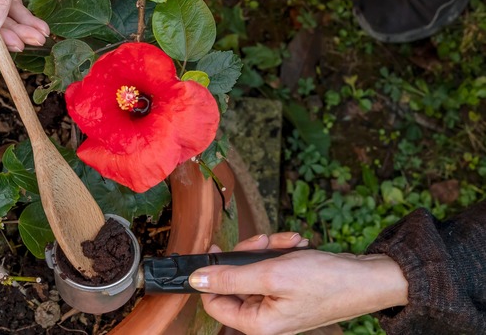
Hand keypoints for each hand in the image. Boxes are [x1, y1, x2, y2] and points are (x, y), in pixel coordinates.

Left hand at [191, 233, 408, 334]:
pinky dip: (280, 253)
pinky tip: (295, 245)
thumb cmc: (328, 281)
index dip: (212, 274)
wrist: (369, 278)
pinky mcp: (288, 291)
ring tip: (287, 243)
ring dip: (267, 250)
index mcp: (258, 324)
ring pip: (253, 269)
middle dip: (249, 254)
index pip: (214, 302)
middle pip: (235, 281)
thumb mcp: (272, 274)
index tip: (218, 248)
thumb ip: (230, 277)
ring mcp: (277, 304)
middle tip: (263, 242)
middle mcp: (265, 318)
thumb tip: (196, 280)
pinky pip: (271, 267)